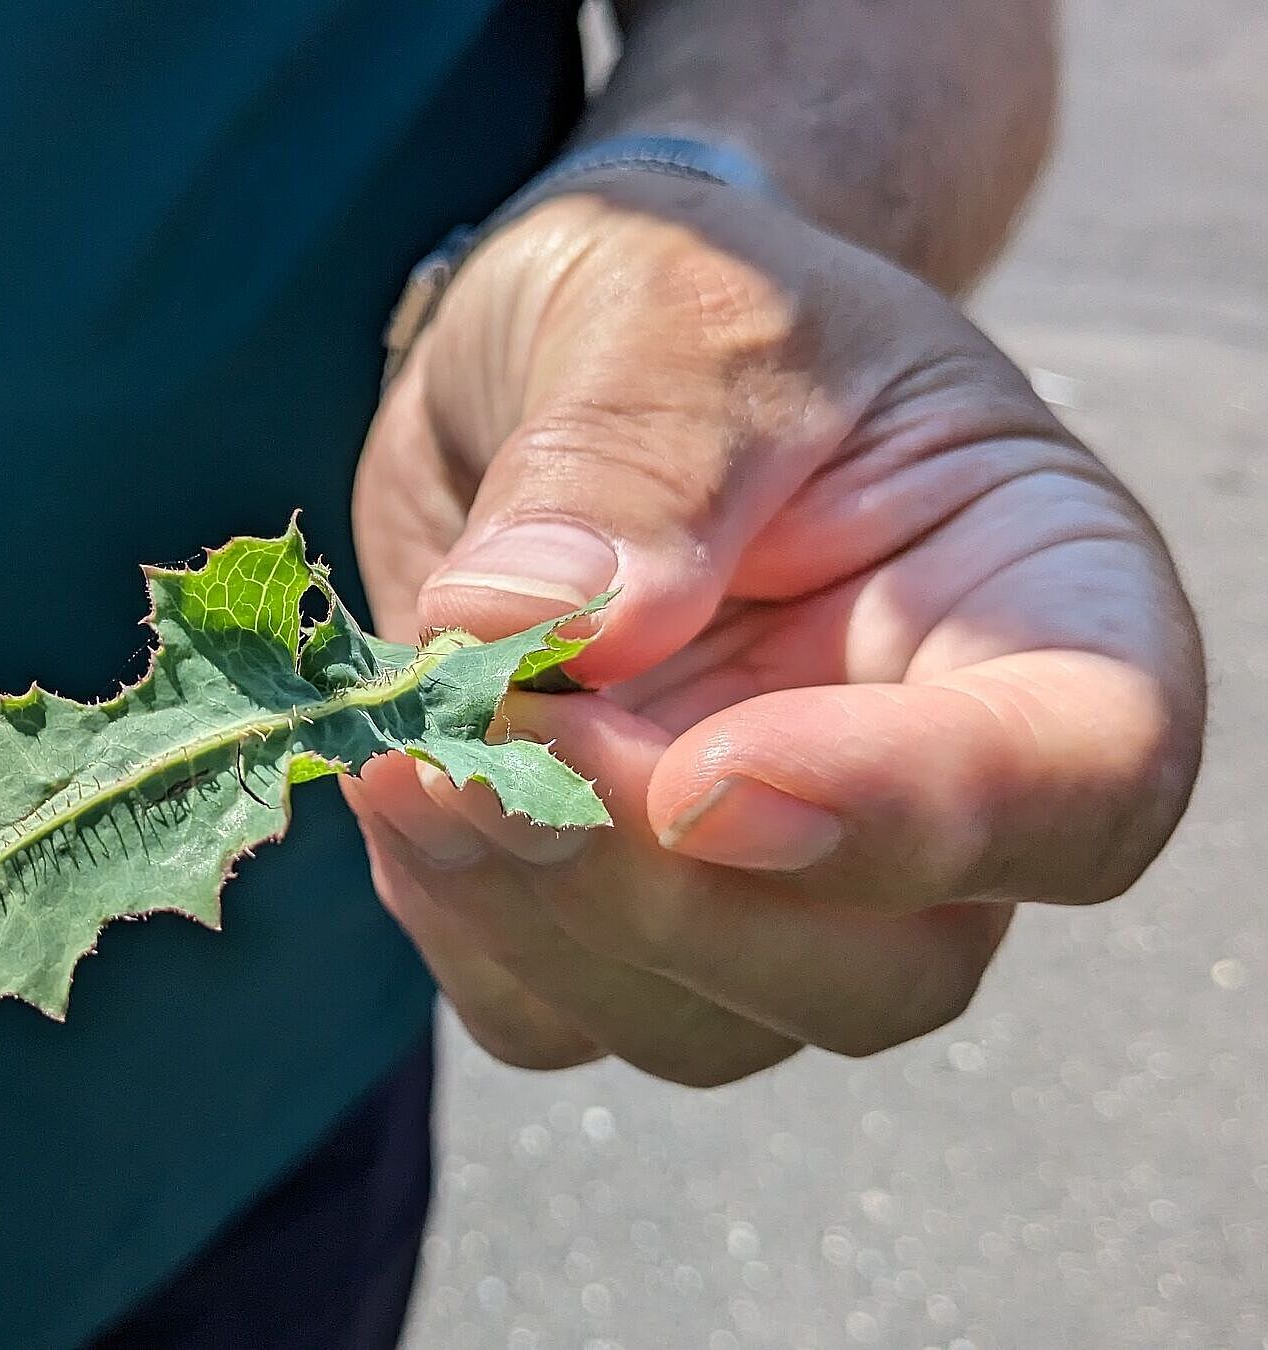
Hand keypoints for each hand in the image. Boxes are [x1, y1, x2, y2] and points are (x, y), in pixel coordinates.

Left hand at [343, 180, 1204, 1082]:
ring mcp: (778, 879)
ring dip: (534, 916)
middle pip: (883, 971)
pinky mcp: (620, 914)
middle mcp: (930, 783)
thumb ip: (626, 465)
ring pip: (703, 1025)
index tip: (709, 770)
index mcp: (1036, 608)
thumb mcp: (669, 308)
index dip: (914, 817)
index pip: (1083, 784)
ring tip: (407, 752)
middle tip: (484, 749)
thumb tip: (514, 630)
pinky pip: (552, 1011)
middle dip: (664, 892)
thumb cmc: (678, 301)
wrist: (564, 359)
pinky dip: (460, 928)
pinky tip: (402, 788)